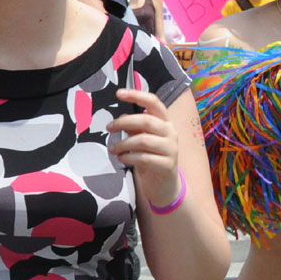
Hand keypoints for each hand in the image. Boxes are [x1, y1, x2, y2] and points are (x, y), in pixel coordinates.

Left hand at [107, 88, 180, 206]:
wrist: (165, 186)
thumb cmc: (151, 158)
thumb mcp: (142, 140)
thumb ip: (135, 129)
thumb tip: (120, 120)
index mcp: (165, 122)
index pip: (154, 103)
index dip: (137, 95)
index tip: (118, 93)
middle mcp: (171, 133)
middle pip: (146, 120)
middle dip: (124, 123)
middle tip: (109, 128)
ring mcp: (171, 149)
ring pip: (142, 140)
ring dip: (122, 144)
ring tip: (113, 149)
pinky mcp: (167, 166)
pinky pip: (143, 158)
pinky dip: (128, 157)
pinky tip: (122, 159)